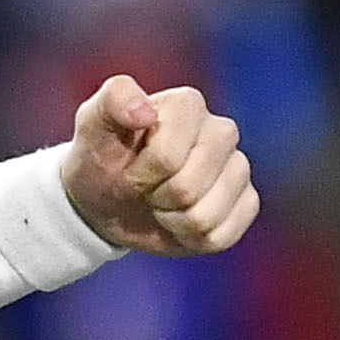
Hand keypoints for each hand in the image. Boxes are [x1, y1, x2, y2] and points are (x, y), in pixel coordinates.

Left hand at [63, 75, 258, 255]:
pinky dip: (192, 239)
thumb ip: (113, 100)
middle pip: (188, 187)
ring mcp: (238, 168)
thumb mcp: (93, 124)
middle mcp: (222, 131)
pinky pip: (223, 235)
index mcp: (188, 105)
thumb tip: (146, 111)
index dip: (142, 174)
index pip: (168, 156)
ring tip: (162, 204)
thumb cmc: (103, 157)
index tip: (129, 168)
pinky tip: (181, 221)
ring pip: (207, 216)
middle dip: (157, 198)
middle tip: (146, 188)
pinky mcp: (247, 202)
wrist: (109, 198)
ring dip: (173, 221)